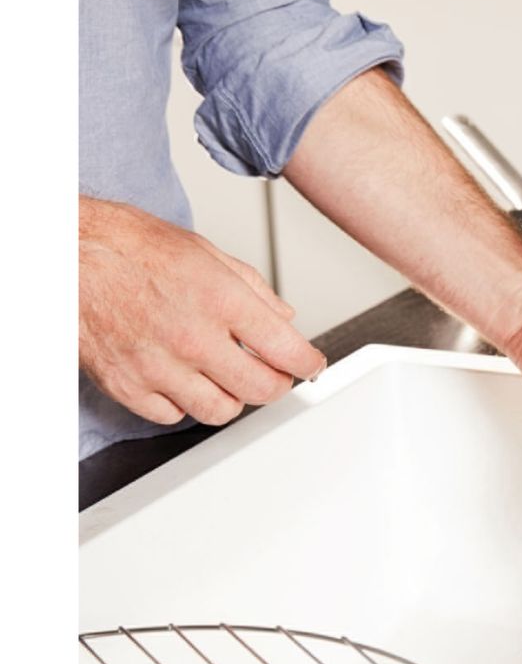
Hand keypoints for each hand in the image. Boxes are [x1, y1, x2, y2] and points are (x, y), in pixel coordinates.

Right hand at [79, 197, 326, 426]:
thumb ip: (253, 289)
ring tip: (227, 376)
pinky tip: (185, 380)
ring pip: (220, 410)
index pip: (287, 350)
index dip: (309, 363)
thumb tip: (284, 316)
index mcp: (221, 299)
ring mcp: (159, 366)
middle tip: (275, 373)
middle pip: (261, 389)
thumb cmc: (130, 247)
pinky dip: (185, 404)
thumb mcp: (206, 252)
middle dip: (277, 384)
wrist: (68, 255)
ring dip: (233, 398)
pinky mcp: (127, 385)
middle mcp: (193, 337)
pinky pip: (173, 415)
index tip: (311, 364)